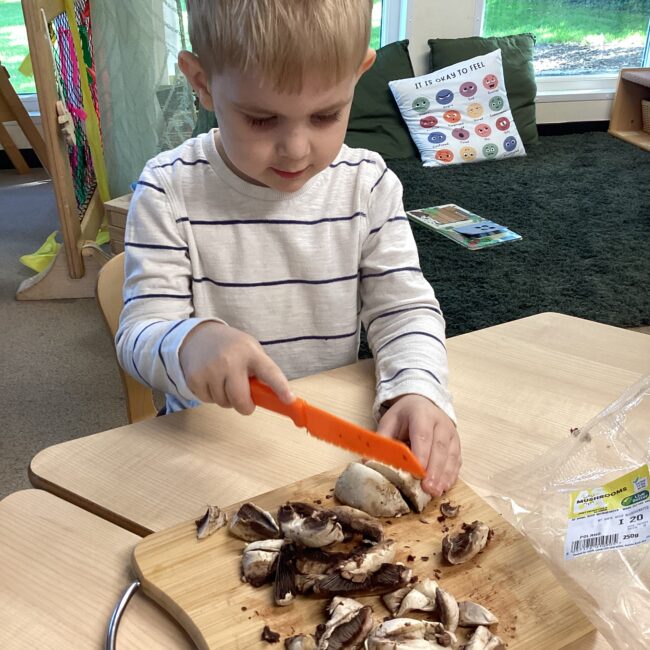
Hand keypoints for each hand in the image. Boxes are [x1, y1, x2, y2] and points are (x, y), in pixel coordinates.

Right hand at [179, 322, 293, 414]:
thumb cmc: (232, 348)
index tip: (290, 400)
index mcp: (250, 352)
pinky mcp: (195, 378)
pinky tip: (211, 381)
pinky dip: (212, 396)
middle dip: (245, 406)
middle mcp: (230, 360)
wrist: (199, 336)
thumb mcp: (251, 351)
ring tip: (224, 381)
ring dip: (227, 399)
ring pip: (224, 403)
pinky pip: (208, 401)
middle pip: (240, 399)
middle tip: (246, 401)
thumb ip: (261, 372)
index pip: (269, 371)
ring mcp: (210, 369)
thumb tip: (276, 399)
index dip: (280, 387)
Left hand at [376, 394, 460, 496]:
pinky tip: (444, 486)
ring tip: (436, 492)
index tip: (417, 472)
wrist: (422, 403)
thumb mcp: (389, 422)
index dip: (421, 454)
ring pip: (450, 455)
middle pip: (439, 448)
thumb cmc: (404, 416)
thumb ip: (382, 441)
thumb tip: (369, 462)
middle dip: (434, 470)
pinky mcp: (456, 443)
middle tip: (427, 489)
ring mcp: (451, 433)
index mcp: (421, 414)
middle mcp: (440, 423)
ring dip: (444, 476)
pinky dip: (451, 475)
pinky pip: (456, 460)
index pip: (423, 435)